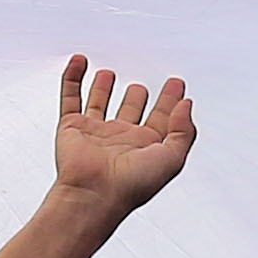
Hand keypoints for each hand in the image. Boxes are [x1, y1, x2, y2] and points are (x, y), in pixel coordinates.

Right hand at [49, 54, 196, 216]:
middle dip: (137, 98)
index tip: (177, 85)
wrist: (93, 194)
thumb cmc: (131, 185)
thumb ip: (184, 131)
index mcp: (146, 147)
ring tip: (108, 74)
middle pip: (130, 111)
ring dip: (104, 89)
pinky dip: (72, 78)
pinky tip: (79, 63)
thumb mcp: (172, 159)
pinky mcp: (72, 127)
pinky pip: (70, 97)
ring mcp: (96, 133)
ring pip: (99, 104)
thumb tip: (186, 105)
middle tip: (142, 87)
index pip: (162, 119)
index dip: (171, 101)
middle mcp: (121, 140)